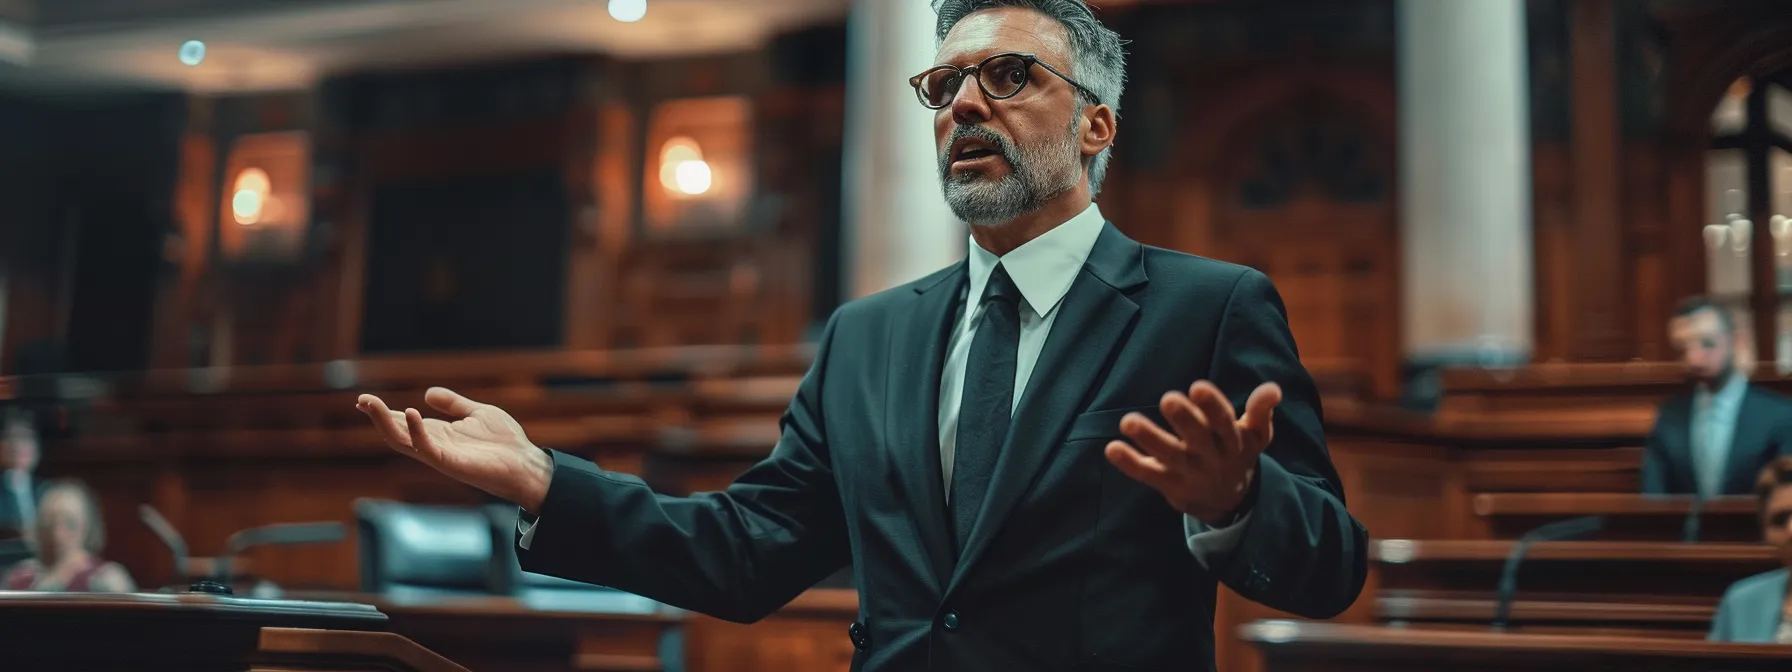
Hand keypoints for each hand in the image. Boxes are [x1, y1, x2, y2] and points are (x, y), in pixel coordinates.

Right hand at [357, 387, 552, 511]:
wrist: (526, 464)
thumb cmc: (505, 443)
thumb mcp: (477, 413)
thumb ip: (453, 404)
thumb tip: (427, 393)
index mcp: (439, 434)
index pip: (404, 422)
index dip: (384, 412)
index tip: (364, 400)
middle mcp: (435, 445)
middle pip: (396, 432)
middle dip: (378, 416)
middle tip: (362, 400)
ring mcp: (441, 455)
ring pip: (403, 441)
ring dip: (385, 423)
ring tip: (371, 404)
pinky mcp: (451, 463)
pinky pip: (427, 449)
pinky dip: (416, 432)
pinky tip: (411, 412)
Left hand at [1103, 380, 1281, 524]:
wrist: (1229, 501)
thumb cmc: (1236, 453)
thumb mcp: (1255, 434)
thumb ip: (1260, 410)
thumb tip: (1273, 390)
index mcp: (1232, 441)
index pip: (1224, 422)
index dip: (1213, 406)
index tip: (1198, 387)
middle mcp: (1211, 457)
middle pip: (1197, 438)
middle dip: (1184, 420)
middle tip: (1168, 399)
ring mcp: (1189, 473)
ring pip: (1169, 456)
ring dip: (1149, 439)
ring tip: (1128, 422)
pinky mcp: (1169, 485)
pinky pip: (1147, 475)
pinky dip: (1129, 463)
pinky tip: (1112, 448)